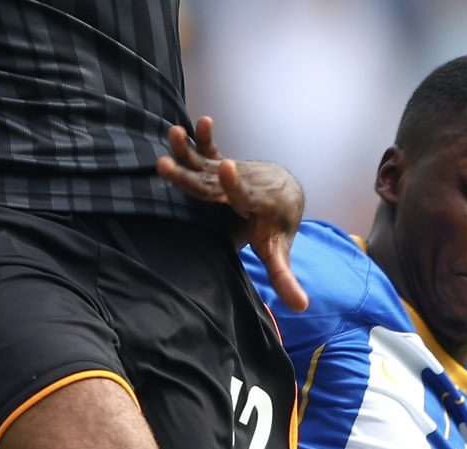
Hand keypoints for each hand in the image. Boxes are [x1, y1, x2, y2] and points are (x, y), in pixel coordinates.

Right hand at [158, 116, 307, 311]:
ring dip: (188, 149)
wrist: (285, 193)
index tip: (226, 168)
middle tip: (166, 164)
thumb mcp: (279, 251)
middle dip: (191, 172)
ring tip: (173, 132)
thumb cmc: (277, 227)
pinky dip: (202, 138)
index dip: (235, 185)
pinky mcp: (223, 165)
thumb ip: (284, 276)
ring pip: (206, 162)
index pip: (244, 195)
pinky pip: (210, 150)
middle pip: (213, 180)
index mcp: (257, 205)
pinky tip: (195, 122)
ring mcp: (230, 174)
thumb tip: (301, 307)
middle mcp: (242, 185)